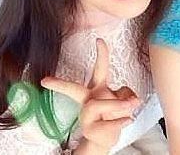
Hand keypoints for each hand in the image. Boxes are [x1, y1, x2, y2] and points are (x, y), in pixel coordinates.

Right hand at [41, 39, 140, 153]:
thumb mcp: (121, 100)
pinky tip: (127, 120)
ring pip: (102, 104)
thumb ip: (127, 95)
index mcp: (97, 87)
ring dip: (119, 105)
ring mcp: (86, 115)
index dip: (102, 53)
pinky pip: (109, 121)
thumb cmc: (111, 115)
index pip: (100, 68)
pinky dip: (121, 121)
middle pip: (74, 90)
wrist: (104, 140)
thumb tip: (134, 99)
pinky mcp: (90, 129)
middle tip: (45, 81)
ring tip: (130, 107)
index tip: (99, 39)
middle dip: (60, 85)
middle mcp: (89, 99)